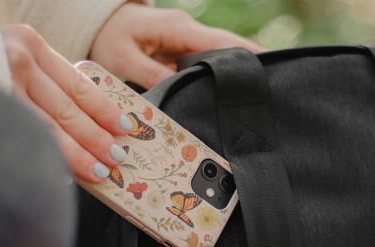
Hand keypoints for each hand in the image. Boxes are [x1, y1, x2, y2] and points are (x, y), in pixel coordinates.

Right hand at [2, 24, 132, 182]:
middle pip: (69, 110)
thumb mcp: (12, 55)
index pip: (78, 85)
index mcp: (31, 46)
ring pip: (49, 129)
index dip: (105, 110)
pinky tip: (62, 174)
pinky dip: (45, 157)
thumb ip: (41, 79)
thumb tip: (79, 121)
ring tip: (100, 171)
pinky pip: (23, 138)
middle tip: (118, 157)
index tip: (125, 127)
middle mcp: (18, 62)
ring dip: (78, 154)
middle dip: (97, 137)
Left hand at [90, 3, 262, 88]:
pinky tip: (232, 91)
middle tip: (276, 84)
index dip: (245, 52)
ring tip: (261, 93)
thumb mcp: (122, 59)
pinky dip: (222, 73)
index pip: (219, 40)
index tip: (270, 64)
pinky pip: (208, 60)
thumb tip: (178, 91)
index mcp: (176, 28)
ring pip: (221, 53)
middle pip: (229, 45)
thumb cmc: (108, 39)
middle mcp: (187, 31)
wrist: (98, 25)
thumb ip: (150, 74)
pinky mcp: (183, 50)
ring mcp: (187, 40)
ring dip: (239, 69)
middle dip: (252, 61)